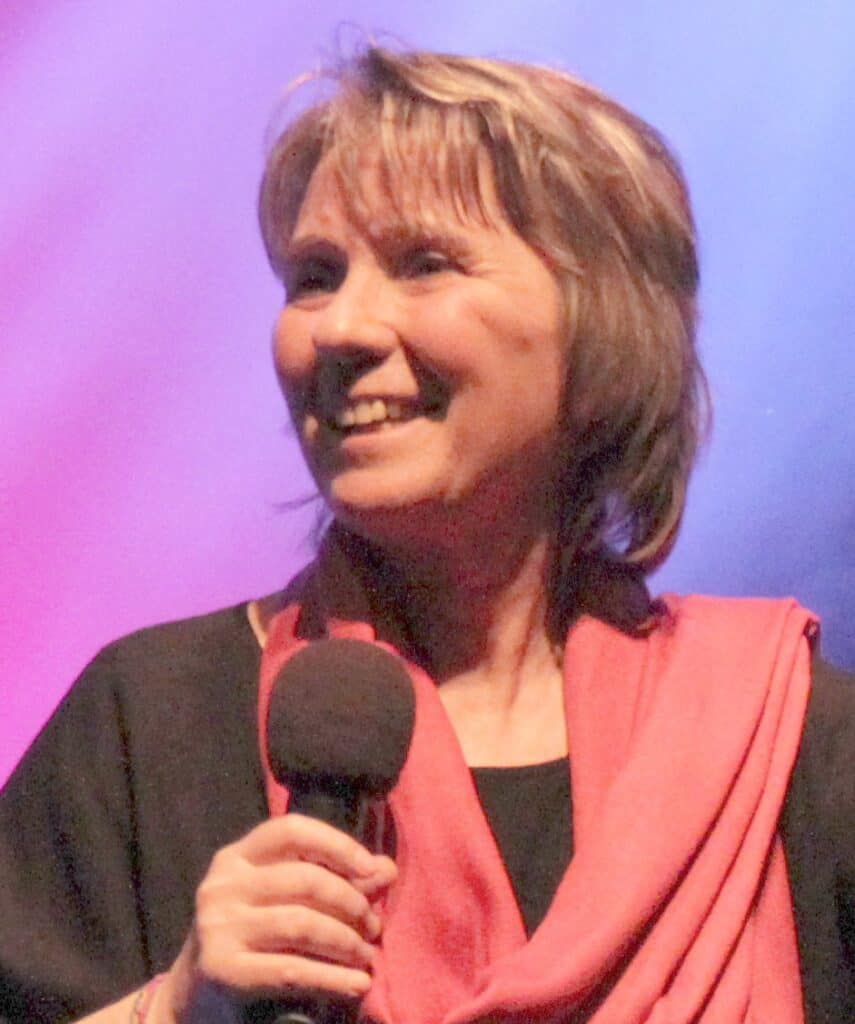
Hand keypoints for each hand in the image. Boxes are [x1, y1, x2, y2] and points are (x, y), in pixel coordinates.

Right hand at [157, 814, 396, 1023]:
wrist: (192, 998)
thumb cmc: (249, 938)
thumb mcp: (281, 900)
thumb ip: (331, 879)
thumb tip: (386, 869)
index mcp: (236, 857)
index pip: (291, 830)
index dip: (336, 844)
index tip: (372, 868)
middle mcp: (223, 886)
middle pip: (305, 880)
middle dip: (351, 902)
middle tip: (373, 926)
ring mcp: (219, 928)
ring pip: (302, 924)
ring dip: (347, 942)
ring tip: (367, 956)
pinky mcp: (223, 971)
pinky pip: (292, 970)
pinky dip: (333, 978)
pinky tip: (358, 984)